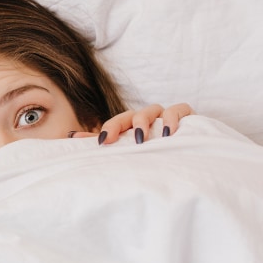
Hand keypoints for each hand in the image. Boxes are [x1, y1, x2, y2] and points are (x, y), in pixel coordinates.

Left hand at [79, 103, 193, 144]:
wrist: (191, 153)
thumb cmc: (156, 150)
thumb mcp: (128, 149)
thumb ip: (102, 141)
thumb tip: (71, 136)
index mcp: (132, 127)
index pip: (116, 124)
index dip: (107, 130)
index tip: (102, 143)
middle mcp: (147, 119)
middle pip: (130, 115)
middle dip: (119, 125)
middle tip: (111, 139)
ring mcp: (165, 116)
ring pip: (152, 110)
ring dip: (144, 121)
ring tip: (141, 138)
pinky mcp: (186, 115)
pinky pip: (179, 109)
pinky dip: (172, 118)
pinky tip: (168, 133)